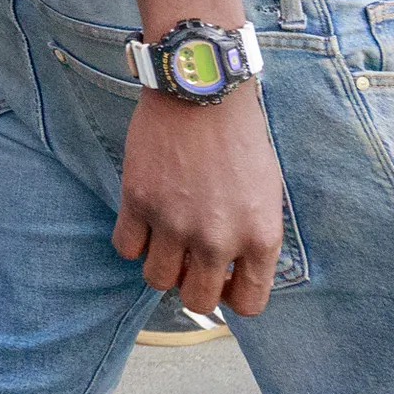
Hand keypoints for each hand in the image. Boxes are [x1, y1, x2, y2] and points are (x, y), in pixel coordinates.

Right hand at [110, 91, 287, 318]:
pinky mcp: (139, 202)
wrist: (203, 89)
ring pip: (157, 280)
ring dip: (161, 264)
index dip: (231, 297)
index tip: (222, 279)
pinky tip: (142, 220)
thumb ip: (253, 237)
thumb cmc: (240, 136)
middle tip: (189, 261)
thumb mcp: (267, 193)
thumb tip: (232, 270)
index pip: (248, 304)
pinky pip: (126, 248)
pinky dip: (133, 240)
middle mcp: (218, 239)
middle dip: (192, 286)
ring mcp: (175, 223)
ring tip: (165, 238)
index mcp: (260, 237)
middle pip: (197, 302)